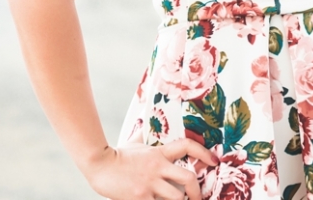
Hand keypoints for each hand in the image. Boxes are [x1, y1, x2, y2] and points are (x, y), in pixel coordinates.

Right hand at [84, 139, 217, 199]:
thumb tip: (149, 120)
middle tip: (199, 196)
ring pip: (176, 197)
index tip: (214, 160)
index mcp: (159, 153)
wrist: (98, 165)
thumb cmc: (118, 154)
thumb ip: (148, 136)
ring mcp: (149, 184)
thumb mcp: (137, 142)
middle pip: (188, 178)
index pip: (187, 146)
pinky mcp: (140, 197)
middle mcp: (158, 168)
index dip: (204, 153)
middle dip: (197, 190)